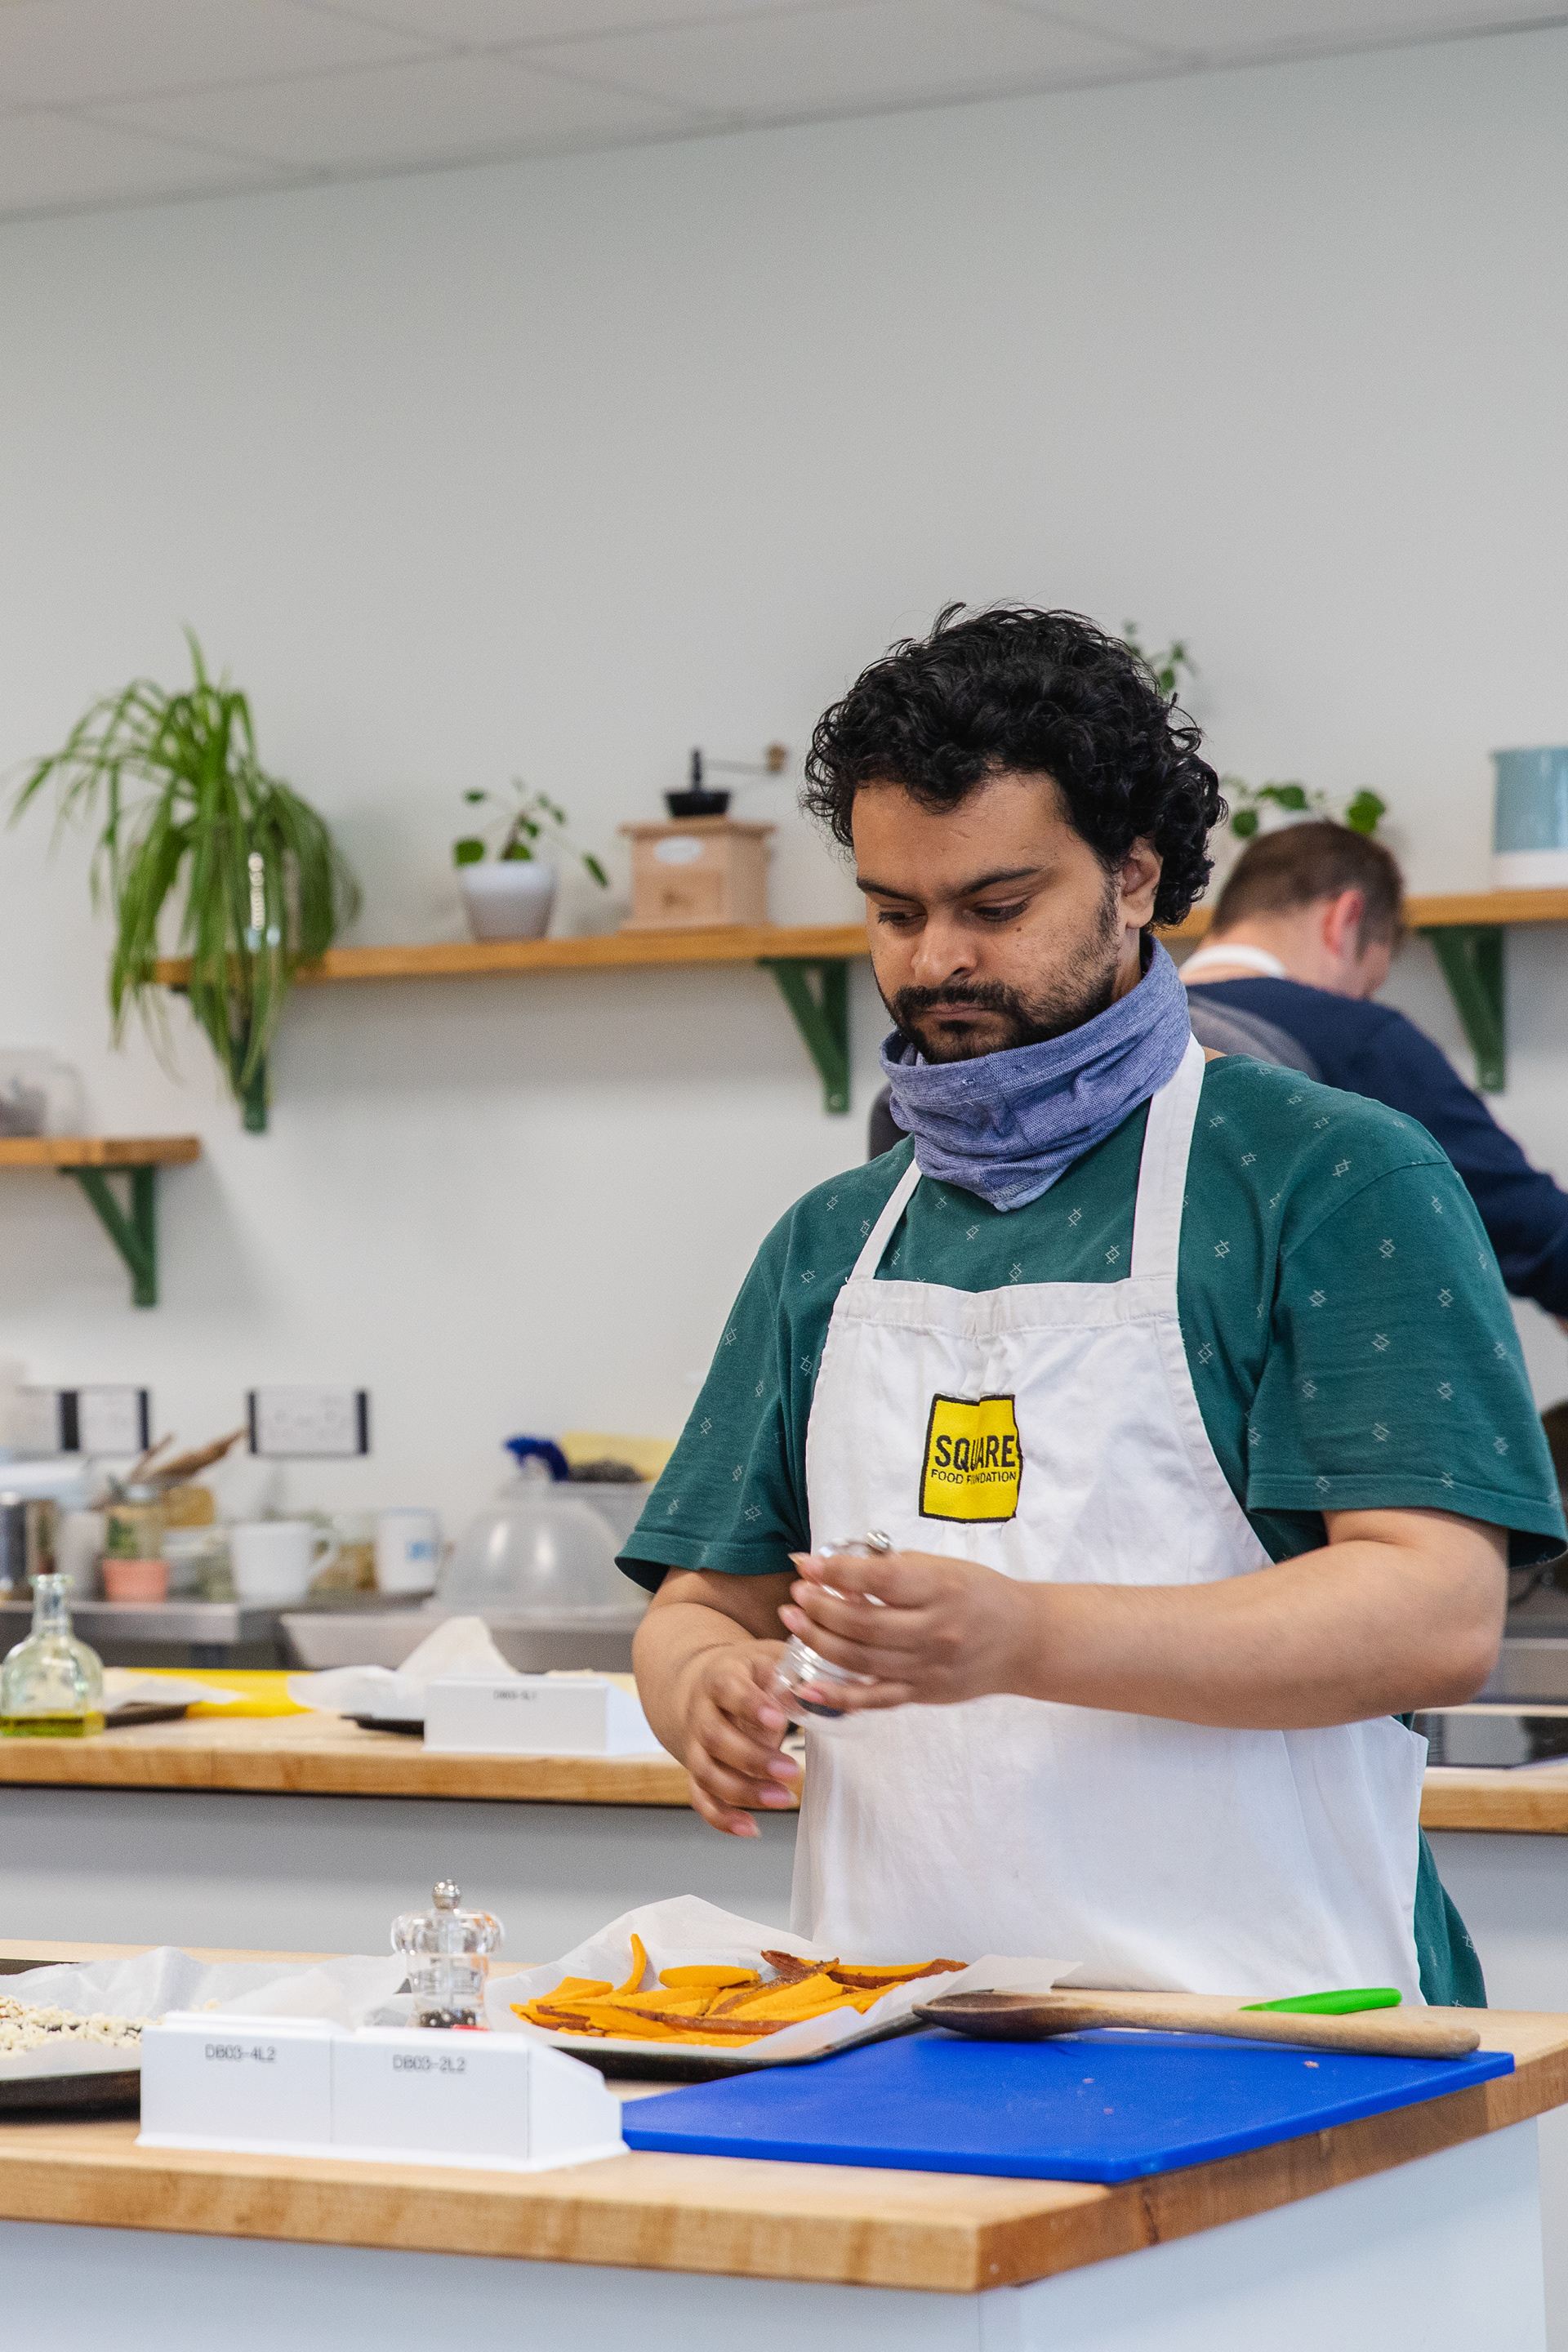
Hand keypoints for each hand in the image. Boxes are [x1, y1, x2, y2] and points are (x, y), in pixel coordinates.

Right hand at [675, 1641, 800, 1836]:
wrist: (710, 1684)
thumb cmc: (752, 1673)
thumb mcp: (774, 1661)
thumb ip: (802, 1678)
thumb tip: (844, 1696)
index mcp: (720, 1677)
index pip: (728, 1689)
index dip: (750, 1705)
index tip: (779, 1718)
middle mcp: (701, 1713)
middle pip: (715, 1737)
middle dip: (753, 1758)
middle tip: (792, 1770)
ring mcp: (695, 1745)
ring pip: (706, 1772)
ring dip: (743, 1791)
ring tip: (784, 1799)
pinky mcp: (697, 1772)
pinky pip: (701, 1799)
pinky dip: (722, 1818)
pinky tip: (752, 1828)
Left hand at [781, 1547, 1037, 1711]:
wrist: (1024, 1641)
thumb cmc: (981, 1595)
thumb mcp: (944, 1568)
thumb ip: (895, 1568)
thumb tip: (837, 1566)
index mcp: (941, 1589)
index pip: (880, 1579)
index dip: (837, 1572)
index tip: (808, 1564)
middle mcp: (934, 1630)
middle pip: (862, 1623)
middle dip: (819, 1606)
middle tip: (797, 1593)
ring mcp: (927, 1667)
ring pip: (859, 1659)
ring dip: (818, 1639)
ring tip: (793, 1621)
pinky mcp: (922, 1693)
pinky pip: (873, 1698)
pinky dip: (837, 1694)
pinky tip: (807, 1683)